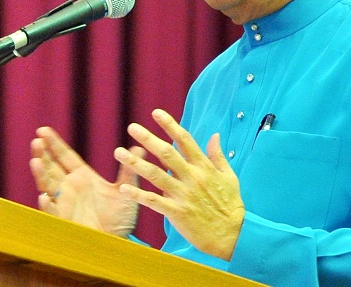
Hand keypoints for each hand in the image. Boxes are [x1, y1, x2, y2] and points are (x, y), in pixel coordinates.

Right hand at [29, 126, 144, 237]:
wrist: (118, 243)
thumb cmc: (119, 218)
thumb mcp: (126, 190)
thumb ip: (129, 170)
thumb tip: (139, 146)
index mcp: (82, 177)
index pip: (65, 156)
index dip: (54, 144)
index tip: (43, 130)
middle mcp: (70, 188)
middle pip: (51, 167)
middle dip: (43, 153)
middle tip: (37, 139)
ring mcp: (65, 203)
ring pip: (47, 185)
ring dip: (41, 173)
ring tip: (35, 160)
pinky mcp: (64, 220)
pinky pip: (53, 211)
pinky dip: (47, 204)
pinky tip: (43, 196)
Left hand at [114, 109, 244, 260]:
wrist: (232, 236)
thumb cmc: (231, 206)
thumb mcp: (229, 176)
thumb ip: (218, 155)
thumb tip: (214, 135)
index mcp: (204, 167)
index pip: (184, 141)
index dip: (170, 125)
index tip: (156, 113)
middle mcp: (192, 178)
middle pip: (167, 154)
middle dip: (148, 139)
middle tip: (132, 127)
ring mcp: (183, 195)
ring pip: (155, 175)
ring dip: (135, 164)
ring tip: (118, 152)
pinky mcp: (177, 212)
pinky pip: (153, 201)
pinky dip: (138, 195)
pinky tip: (124, 188)